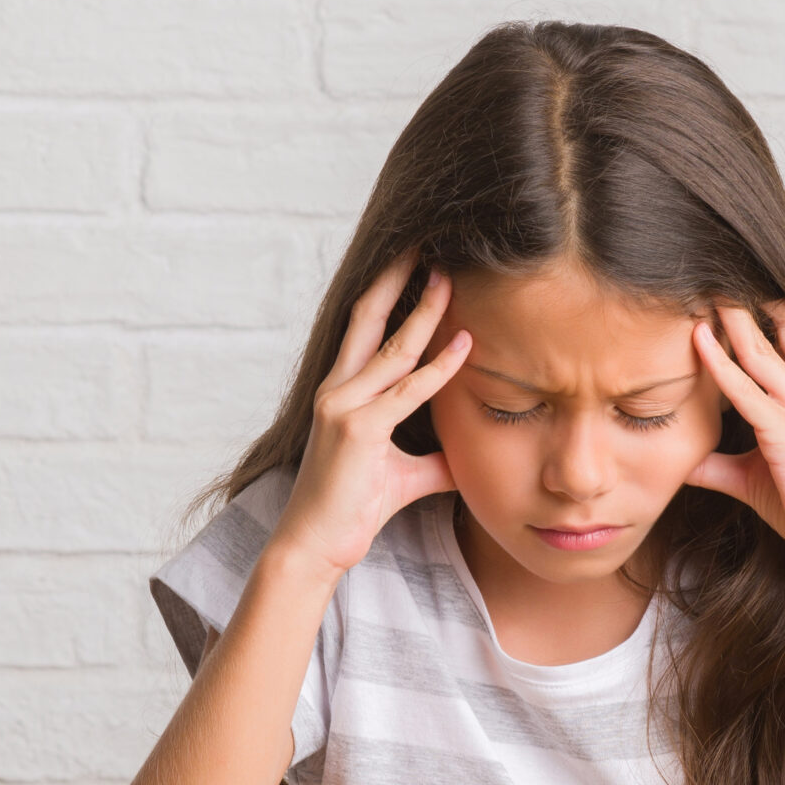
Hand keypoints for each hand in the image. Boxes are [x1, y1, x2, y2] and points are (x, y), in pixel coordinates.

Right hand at [268, 254, 466, 581]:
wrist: (316, 544)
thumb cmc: (354, 509)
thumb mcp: (407, 476)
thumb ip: (436, 459)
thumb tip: (469, 456)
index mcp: (343, 390)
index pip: (366, 326)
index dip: (389, 290)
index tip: (415, 260)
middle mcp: (338, 388)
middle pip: (370, 317)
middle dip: (398, 277)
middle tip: (427, 241)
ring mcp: (344, 406)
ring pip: (394, 348)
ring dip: (427, 311)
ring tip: (452, 278)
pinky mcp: (357, 429)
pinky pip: (407, 392)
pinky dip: (439, 369)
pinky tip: (464, 345)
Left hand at [684, 300, 784, 582]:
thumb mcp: (754, 477)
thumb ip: (719, 464)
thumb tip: (684, 462)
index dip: (762, 309)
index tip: (727, 288)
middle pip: (778, 326)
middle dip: (742, 299)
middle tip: (708, 271)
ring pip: (759, 348)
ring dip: (727, 317)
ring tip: (698, 286)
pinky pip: (745, 388)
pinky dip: (718, 362)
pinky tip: (698, 340)